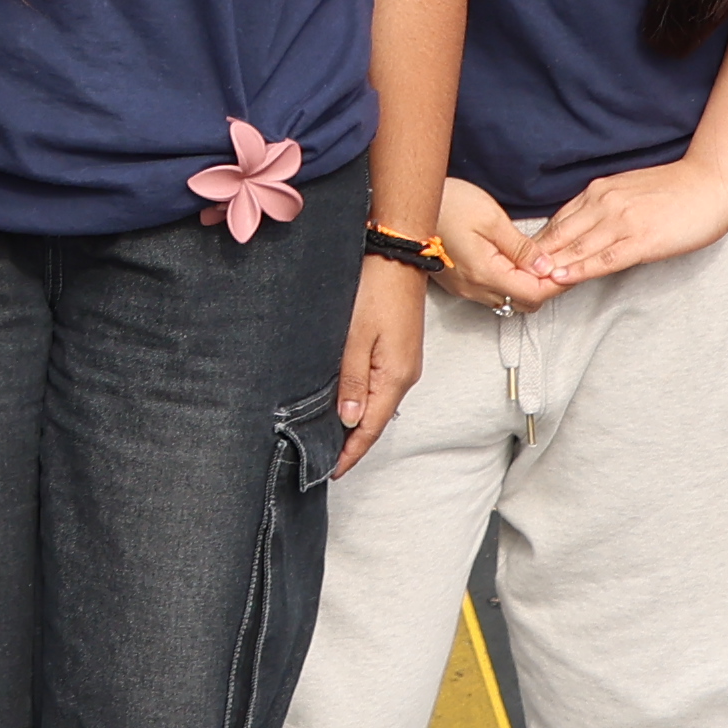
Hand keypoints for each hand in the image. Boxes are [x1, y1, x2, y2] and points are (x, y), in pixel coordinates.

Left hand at [333, 254, 425, 467]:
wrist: (399, 255)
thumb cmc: (375, 291)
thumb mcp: (355, 338)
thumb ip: (352, 382)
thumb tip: (349, 422)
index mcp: (394, 378)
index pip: (371, 429)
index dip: (351, 453)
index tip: (330, 472)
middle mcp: (404, 376)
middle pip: (376, 420)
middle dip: (352, 442)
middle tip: (323, 459)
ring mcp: (404, 364)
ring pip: (378, 403)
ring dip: (356, 422)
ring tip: (329, 437)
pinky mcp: (399, 351)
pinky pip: (380, 385)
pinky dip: (362, 401)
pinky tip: (345, 402)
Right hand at [425, 178, 558, 314]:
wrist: (407, 210)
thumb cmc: (447, 206)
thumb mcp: (491, 218)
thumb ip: (521, 247)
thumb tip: (546, 266)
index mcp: (486, 273)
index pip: (534, 294)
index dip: (556, 283)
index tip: (568, 267)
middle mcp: (476, 289)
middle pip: (524, 302)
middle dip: (544, 286)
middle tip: (555, 262)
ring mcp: (465, 289)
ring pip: (509, 299)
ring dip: (526, 285)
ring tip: (535, 261)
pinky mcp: (458, 284)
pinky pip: (492, 293)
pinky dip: (509, 282)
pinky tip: (512, 263)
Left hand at [535, 134, 727, 288]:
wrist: (710, 182)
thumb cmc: (675, 189)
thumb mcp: (628, 190)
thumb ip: (604, 206)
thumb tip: (582, 228)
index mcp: (599, 192)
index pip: (559, 221)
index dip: (539, 245)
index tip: (521, 262)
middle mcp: (604, 203)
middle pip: (560, 235)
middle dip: (537, 259)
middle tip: (515, 278)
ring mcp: (622, 221)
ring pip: (577, 248)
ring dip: (552, 267)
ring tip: (530, 283)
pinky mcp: (641, 240)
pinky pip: (604, 258)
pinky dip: (580, 269)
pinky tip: (564, 278)